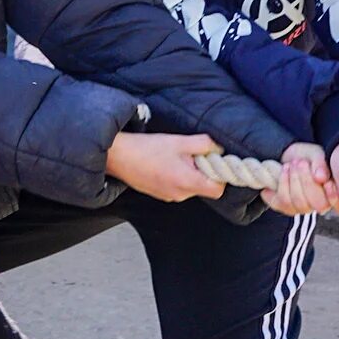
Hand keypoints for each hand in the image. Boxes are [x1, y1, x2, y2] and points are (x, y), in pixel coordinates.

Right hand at [106, 132, 226, 202]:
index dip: (220, 175)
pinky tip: (163, 163)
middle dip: (201, 170)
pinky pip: (177, 187)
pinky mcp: (159, 194)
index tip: (213, 161)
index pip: (218, 190)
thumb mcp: (179, 141)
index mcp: (187, 182)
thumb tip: (218, 148)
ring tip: (173, 157)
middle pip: (204, 186)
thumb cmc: (146, 149)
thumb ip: (204, 144)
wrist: (117, 156)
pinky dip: (176, 176)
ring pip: (190, 186)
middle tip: (189, 153)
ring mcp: (168, 197)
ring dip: (188, 172)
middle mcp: (180, 194)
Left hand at [262, 142, 338, 215]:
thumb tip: (321, 177)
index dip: (334, 196)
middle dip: (306, 181)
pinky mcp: (286, 207)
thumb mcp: (315, 154)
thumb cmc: (306, 156)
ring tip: (291, 164)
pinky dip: (282, 184)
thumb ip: (321, 164)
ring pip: (299, 203)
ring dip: (293, 180)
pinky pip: (284, 202)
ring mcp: (303, 208)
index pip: (338, 204)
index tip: (327, 182)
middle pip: (318, 204)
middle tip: (300, 162)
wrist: (288, 157)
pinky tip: (284, 171)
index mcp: (334, 192)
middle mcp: (321, 204)